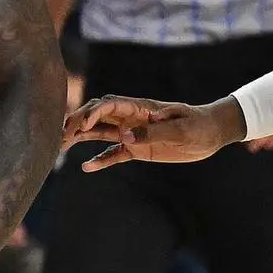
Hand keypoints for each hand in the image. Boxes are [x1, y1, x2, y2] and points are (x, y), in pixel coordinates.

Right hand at [67, 93, 245, 167]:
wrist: (213, 132)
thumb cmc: (199, 125)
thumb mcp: (180, 129)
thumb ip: (153, 132)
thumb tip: (124, 137)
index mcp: (141, 108)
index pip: (109, 105)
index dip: (91, 113)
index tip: (80, 126)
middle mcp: (132, 118)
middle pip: (97, 116)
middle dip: (77, 123)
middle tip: (59, 137)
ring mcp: (133, 133)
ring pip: (100, 133)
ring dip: (81, 138)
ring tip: (60, 147)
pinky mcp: (139, 149)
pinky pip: (114, 153)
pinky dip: (101, 160)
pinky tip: (86, 167)